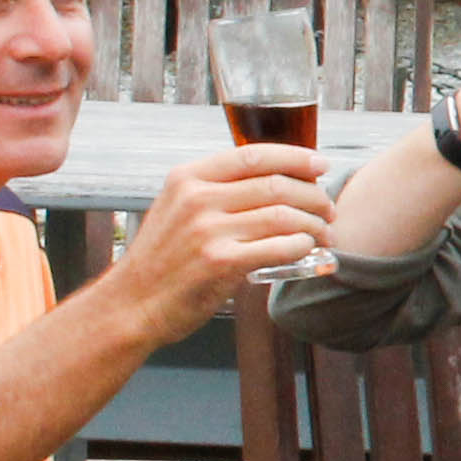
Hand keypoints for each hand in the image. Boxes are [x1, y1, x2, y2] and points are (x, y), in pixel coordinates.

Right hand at [108, 143, 336, 334]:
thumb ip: (214, 191)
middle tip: (328, 209)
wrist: (131, 304)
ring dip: (315, 224)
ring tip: (325, 234)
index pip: (254, 155)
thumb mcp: (176, 209)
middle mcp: (197, 199)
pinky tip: (307, 249)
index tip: (320, 165)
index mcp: (188, 178)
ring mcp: (208, 231)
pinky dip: (302, 246)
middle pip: (276, 184)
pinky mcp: (220, 263)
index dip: (296, 157)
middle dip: (314, 196)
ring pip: (284, 215)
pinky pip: (279, 247)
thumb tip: (272, 182)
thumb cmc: (162, 260)